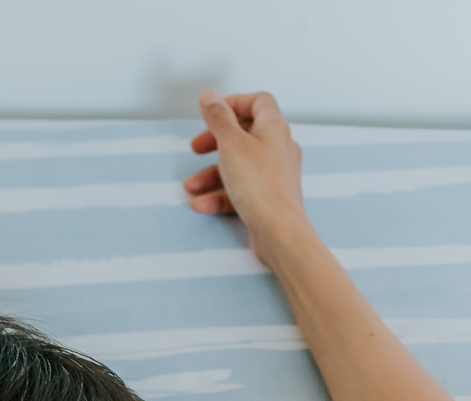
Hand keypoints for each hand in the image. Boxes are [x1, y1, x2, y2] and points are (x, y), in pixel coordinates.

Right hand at [184, 90, 306, 262]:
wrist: (279, 233)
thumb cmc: (260, 185)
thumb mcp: (231, 143)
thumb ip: (218, 118)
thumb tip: (209, 97)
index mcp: (274, 128)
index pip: (259, 102)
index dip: (234, 103)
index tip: (213, 112)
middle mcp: (278, 149)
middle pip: (244, 135)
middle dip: (215, 142)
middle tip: (196, 148)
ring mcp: (275, 176)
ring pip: (239, 167)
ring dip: (212, 175)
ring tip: (191, 187)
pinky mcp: (269, 200)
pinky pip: (242, 191)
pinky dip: (222, 195)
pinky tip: (202, 204)